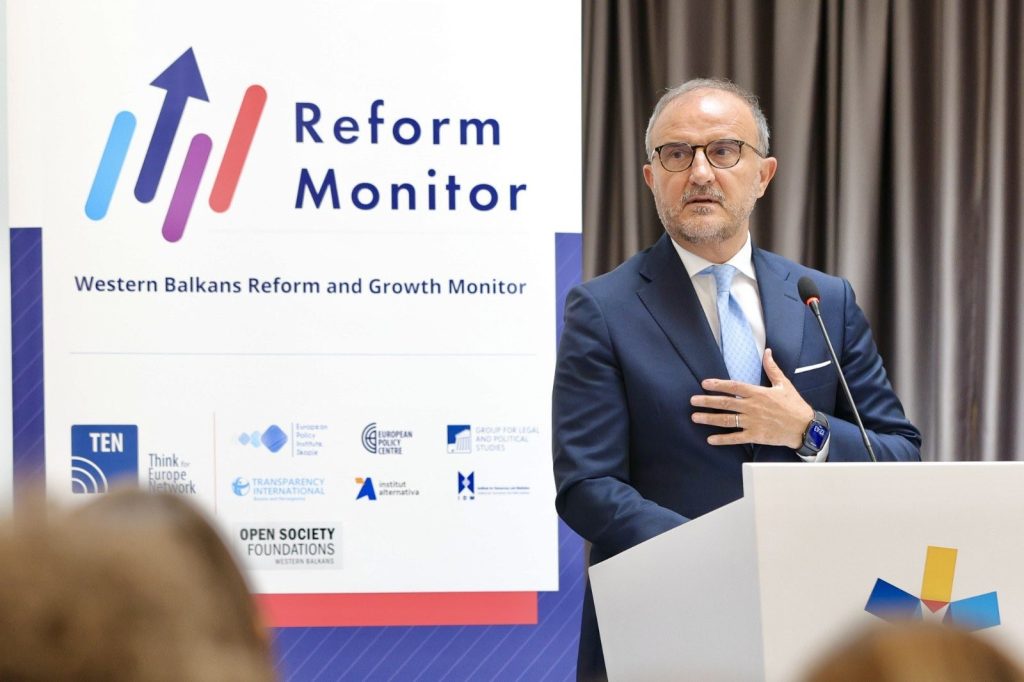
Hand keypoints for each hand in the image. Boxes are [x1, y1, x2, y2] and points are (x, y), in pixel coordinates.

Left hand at [690, 348, 813, 447]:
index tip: (704, 384)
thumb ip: (772, 368)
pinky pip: (735, 438)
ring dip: (709, 419)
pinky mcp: (755, 436)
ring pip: (726, 420)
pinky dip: (722, 439)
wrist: (805, 427)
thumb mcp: (783, 384)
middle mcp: (752, 407)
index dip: (718, 385)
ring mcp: (752, 422)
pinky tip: (710, 439)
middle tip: (692, 401)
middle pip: (725, 403)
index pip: (733, 387)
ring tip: (695, 417)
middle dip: (706, 402)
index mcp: (758, 393)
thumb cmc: (794, 405)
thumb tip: (767, 352)